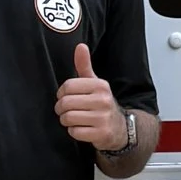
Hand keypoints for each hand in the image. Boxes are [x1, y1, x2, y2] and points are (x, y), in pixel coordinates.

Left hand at [54, 39, 129, 153]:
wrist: (120, 128)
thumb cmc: (101, 103)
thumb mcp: (94, 83)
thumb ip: (84, 65)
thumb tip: (80, 46)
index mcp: (100, 85)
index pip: (67, 86)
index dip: (61, 93)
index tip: (65, 97)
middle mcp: (103, 100)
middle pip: (65, 103)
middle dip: (61, 109)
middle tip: (66, 110)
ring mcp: (103, 118)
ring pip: (68, 118)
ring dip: (66, 121)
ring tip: (74, 119)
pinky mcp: (101, 134)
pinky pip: (74, 132)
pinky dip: (74, 132)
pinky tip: (81, 129)